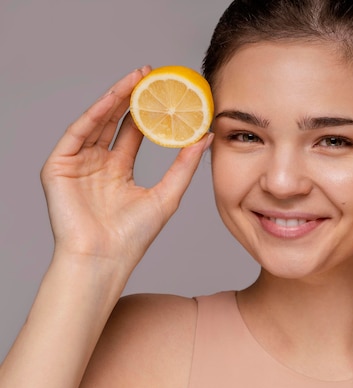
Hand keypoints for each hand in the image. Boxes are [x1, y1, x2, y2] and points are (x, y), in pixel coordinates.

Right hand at [41, 67, 211, 269]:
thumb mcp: (168, 194)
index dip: (147, 111)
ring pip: (96, 122)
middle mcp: (98, 164)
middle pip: (114, 122)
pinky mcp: (58, 167)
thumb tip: (206, 136)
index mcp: (119, 171)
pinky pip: (77, 133)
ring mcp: (77, 164)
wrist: (104, 259)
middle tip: (149, 75)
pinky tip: (113, 99)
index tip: (164, 92)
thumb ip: (185, 164)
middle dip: (130, 97)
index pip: (133, 132)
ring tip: (135, 78)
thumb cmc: (133, 236)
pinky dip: (94, 114)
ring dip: (114, 98)